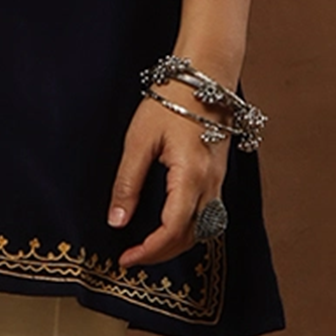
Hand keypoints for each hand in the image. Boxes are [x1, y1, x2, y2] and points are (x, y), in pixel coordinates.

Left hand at [107, 90, 228, 267]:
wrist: (203, 77)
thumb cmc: (170, 102)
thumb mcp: (139, 140)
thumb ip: (128, 182)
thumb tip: (116, 221)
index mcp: (190, 176)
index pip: (172, 230)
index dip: (149, 251)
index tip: (126, 258)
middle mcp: (211, 185)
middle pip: (190, 238)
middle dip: (161, 254)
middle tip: (132, 257)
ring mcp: (219, 183)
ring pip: (203, 231)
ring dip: (176, 244)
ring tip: (147, 246)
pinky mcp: (220, 177)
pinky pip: (209, 217)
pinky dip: (189, 230)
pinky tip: (169, 227)